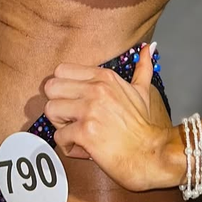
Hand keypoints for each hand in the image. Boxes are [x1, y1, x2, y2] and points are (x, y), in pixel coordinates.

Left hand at [44, 43, 173, 192]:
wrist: (150, 154)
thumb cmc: (143, 126)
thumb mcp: (142, 91)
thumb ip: (142, 67)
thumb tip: (148, 47)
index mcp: (104, 76)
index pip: (62, 70)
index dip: (64, 89)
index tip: (75, 102)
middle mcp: (95, 89)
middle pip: (51, 87)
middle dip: (57, 104)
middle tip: (70, 118)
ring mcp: (90, 110)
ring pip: (51, 110)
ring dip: (60, 125)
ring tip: (75, 132)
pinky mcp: (85, 132)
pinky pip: (58, 137)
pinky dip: (67, 146)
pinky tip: (83, 148)